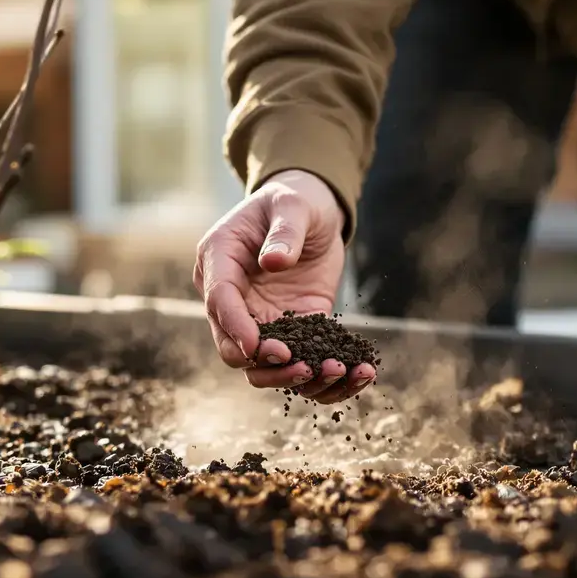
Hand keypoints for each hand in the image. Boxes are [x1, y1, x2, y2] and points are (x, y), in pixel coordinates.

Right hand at [193, 170, 376, 402]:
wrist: (314, 211)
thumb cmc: (295, 200)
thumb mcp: (293, 205)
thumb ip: (284, 232)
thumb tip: (274, 262)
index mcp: (219, 261)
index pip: (220, 302)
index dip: (236, 327)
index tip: (259, 346)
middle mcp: (233, 297)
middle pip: (232, 346)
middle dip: (262, 362)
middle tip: (299, 363)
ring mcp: (260, 317)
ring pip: (263, 365)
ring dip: (291, 377)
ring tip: (334, 369)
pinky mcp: (292, 328)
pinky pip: (300, 360)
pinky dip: (323, 374)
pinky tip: (357, 371)